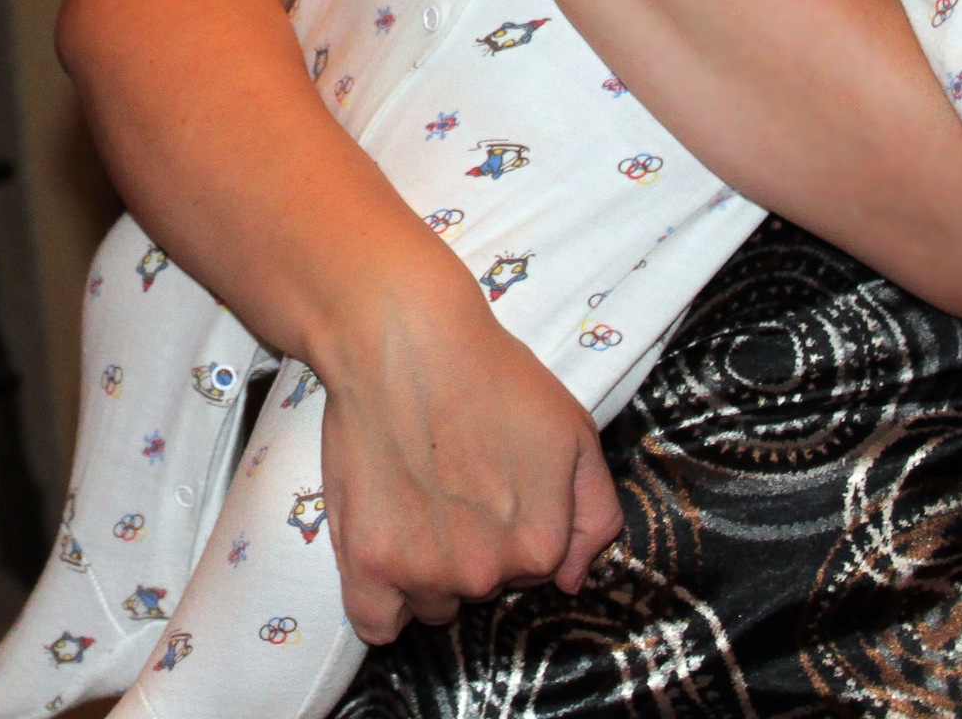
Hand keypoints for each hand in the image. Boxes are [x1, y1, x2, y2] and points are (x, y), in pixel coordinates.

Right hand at [318, 249, 622, 640]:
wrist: (406, 339)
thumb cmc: (492, 375)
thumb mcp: (575, 430)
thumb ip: (595, 512)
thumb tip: (573, 578)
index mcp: (541, 545)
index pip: (537, 568)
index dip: (518, 521)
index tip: (497, 479)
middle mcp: (485, 572)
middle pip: (484, 586)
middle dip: (476, 546)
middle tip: (456, 478)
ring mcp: (422, 573)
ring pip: (433, 602)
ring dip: (428, 568)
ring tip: (419, 496)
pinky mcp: (366, 566)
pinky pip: (377, 623)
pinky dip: (382, 599)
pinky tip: (388, 549)